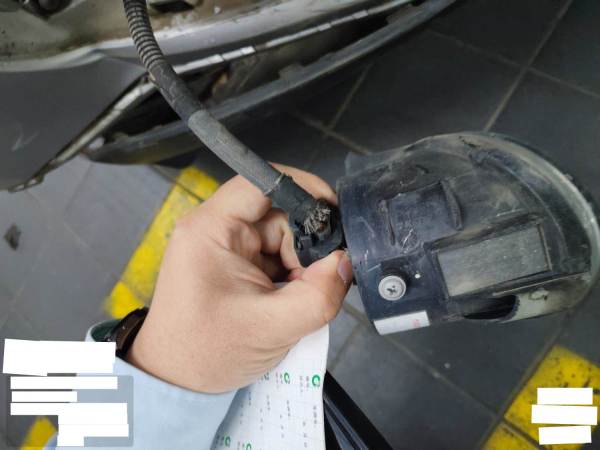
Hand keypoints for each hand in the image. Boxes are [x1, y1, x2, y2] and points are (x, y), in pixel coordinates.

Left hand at [127, 165, 352, 392]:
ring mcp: (225, 248)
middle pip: (278, 215)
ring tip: (293, 300)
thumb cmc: (204, 353)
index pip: (260, 181)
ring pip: (281, 238)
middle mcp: (215, 230)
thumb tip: (346, 263)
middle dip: (304, 246)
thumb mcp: (272, 326)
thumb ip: (318, 294)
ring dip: (298, 265)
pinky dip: (289, 275)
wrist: (176, 382)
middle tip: (312, 282)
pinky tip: (287, 300)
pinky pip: (274, 257)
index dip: (301, 187)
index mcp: (211, 230)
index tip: (332, 209)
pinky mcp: (234, 265)